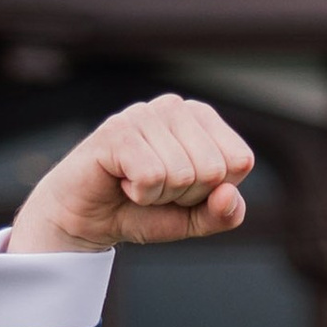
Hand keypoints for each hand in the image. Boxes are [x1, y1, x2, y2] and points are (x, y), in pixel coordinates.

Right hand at [9, 97, 254, 252]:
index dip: (213, 192)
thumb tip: (229, 195)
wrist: (87, 219)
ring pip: (182, 174)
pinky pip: (152, 176)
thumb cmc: (142, 210)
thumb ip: (223, 213)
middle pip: (213, 169)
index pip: (239, 161)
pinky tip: (123, 182)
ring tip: (137, 186)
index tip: (183, 191)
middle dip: (186, 196)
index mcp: (201, 118)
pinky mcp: (117, 131)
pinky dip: (140, 194)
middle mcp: (175, 107)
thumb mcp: (193, 219)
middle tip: (157, 191)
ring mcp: (144, 114)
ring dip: (159, 197)